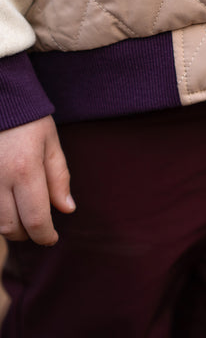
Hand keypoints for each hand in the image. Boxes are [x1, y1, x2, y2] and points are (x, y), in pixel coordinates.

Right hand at [0, 116, 74, 244]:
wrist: (0, 98)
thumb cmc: (28, 120)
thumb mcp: (50, 144)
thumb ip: (59, 178)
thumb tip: (67, 209)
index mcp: (25, 170)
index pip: (35, 219)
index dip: (45, 236)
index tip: (52, 239)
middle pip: (10, 227)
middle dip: (27, 234)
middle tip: (38, 227)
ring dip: (8, 226)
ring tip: (21, 216)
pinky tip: (7, 203)